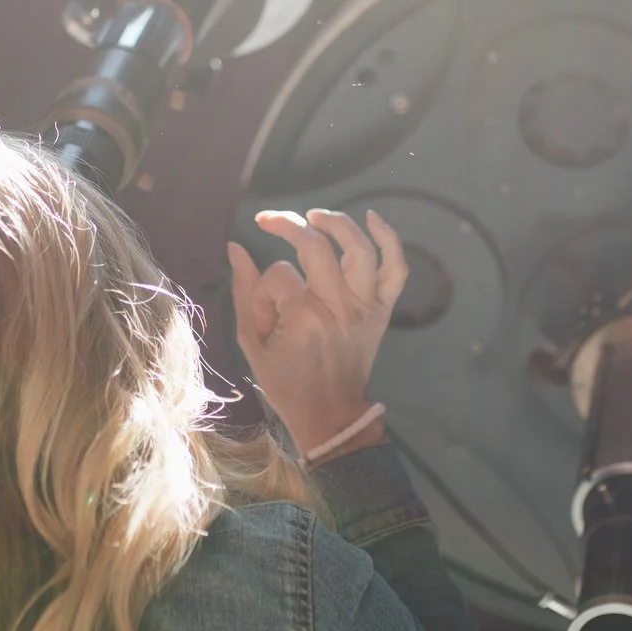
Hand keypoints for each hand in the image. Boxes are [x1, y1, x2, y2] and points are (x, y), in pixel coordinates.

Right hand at [226, 208, 408, 458]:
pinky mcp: (382, 311)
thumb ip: (244, 292)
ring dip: (336, 223)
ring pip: (359, 249)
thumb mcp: (252, 343)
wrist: (330, 414)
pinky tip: (372, 218)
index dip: (264, 288)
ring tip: (314, 216)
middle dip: (287, 226)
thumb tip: (235, 248)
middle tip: (270, 220)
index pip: (278, 275)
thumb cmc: (286, 383)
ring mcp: (365, 307)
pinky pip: (396, 269)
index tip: (263, 311)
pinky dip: (389, 239)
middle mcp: (338, 307)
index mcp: (305, 319)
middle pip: (316, 247)